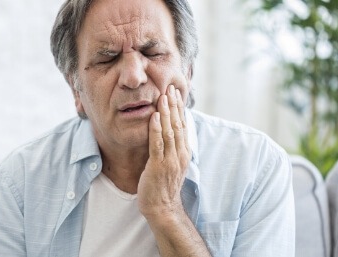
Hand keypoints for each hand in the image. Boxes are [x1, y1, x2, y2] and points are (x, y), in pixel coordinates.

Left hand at [138, 84, 190, 219]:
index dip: (179, 108)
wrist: (162, 207)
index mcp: (184, 152)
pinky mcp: (158, 166)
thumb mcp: (172, 164)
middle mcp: (180, 154)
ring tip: (163, 96)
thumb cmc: (164, 186)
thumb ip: (172, 147)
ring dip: (166, 112)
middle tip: (170, 87)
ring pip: (169, 131)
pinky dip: (155, 129)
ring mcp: (170, 160)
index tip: (176, 93)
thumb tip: (169, 132)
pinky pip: (157, 144)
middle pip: (178, 125)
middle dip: (174, 105)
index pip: (183, 125)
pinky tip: (153, 116)